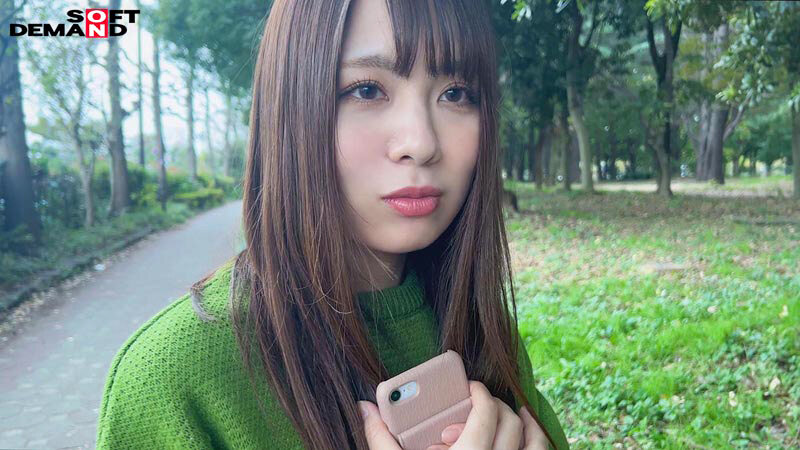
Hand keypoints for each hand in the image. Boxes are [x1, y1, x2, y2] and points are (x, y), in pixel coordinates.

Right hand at [358, 381, 547, 449]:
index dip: (480, 393)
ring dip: (530, 426)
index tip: (470, 388)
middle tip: (482, 404)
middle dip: (499, 407)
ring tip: (521, 415)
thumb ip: (381, 439)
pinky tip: (526, 445)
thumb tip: (365, 408)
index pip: (486, 413)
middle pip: (510, 424)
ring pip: (536, 446)